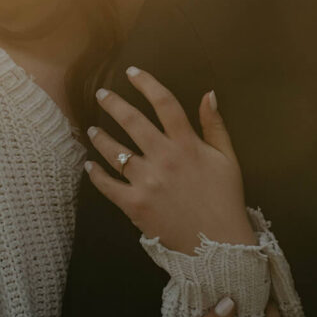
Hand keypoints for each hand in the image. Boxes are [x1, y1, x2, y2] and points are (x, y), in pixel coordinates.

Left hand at [84, 67, 254, 253]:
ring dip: (100, 137)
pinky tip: (89, 165)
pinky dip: (96, 174)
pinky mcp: (135, 205)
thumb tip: (208, 93)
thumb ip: (215, 125)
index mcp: (187, 144)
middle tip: (102, 93)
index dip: (146, 83)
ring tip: (92, 129)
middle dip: (113, 103)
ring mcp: (147, 182)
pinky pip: (108, 185)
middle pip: (132, 121)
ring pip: (115, 151)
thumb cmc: (224, 198)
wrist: (218, 245)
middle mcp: (164, 158)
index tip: (132, 72)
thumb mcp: (227, 158)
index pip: (164, 102)